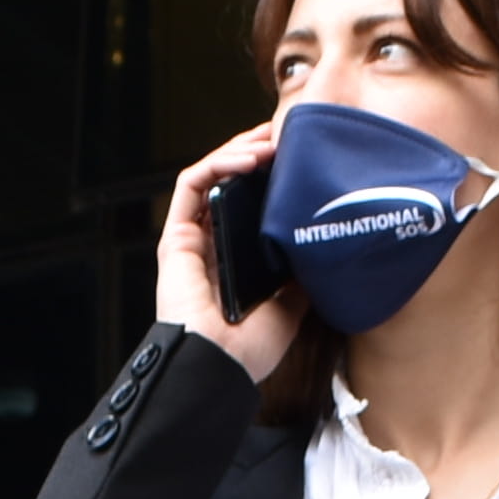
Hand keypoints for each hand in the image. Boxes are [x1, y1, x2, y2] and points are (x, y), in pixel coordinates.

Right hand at [152, 116, 300, 381]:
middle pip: (231, 182)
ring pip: (210, 176)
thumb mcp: (293, 303)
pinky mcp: (174, 237)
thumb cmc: (251, 348)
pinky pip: (191, 185)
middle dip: (258, 151)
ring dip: (240, 150)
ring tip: (272, 140)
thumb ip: (301, 272)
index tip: (301, 158)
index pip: (252, 202)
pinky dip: (218, 164)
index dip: (273, 175)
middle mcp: (212, 243)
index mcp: (237, 258)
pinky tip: (249, 158)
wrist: (221, 365)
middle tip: (287, 132)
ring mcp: (191, 239)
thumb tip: (324, 244)